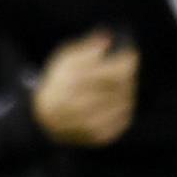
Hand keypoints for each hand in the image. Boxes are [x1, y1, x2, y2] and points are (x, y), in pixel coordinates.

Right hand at [31, 29, 138, 145]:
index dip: (127, 61)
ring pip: (125, 103)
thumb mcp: (65, 60)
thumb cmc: (59, 84)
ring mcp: (90, 125)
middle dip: (127, 75)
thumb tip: (108, 38)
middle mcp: (80, 106)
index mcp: (71, 84)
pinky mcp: (99, 137)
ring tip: (119, 85)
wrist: (44, 119)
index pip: (112, 72)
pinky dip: (124, 108)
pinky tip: (117, 101)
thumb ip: (87, 48)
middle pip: (121, 87)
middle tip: (126, 69)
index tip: (132, 53)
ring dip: (126, 91)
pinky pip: (124, 120)